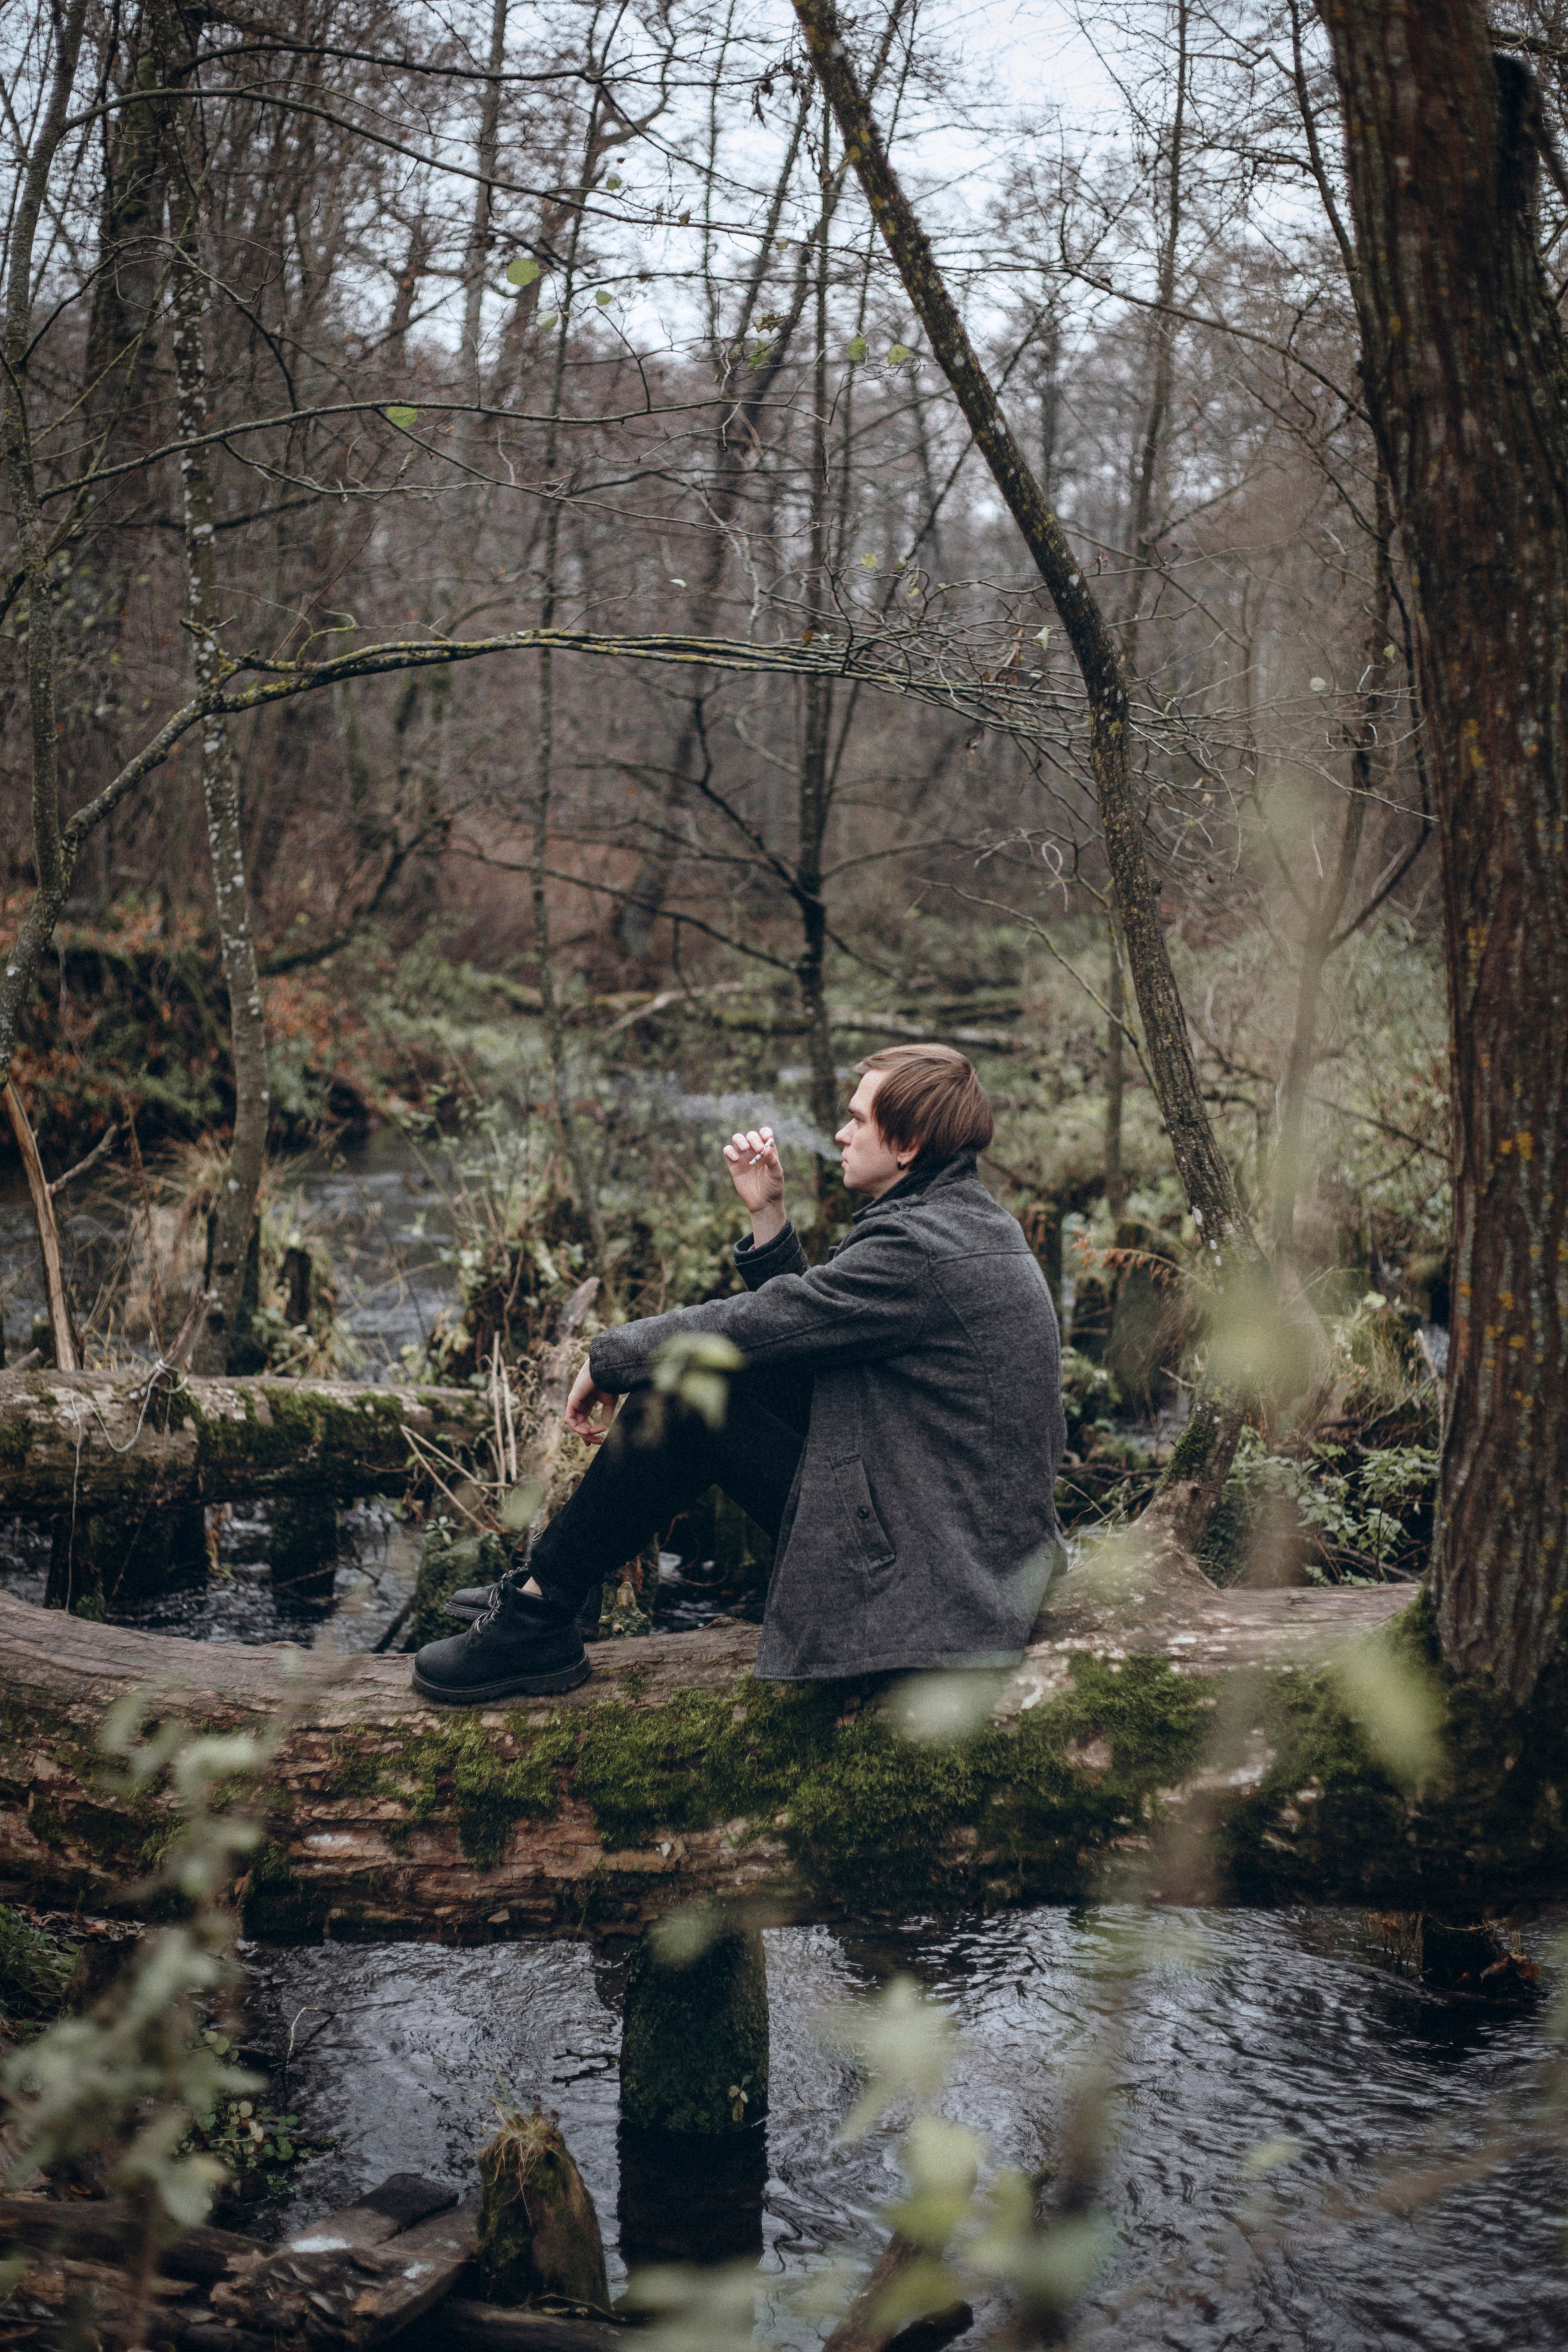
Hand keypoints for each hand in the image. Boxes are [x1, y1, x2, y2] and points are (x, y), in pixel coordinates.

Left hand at [565, 1359, 620, 1443]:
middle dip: (588, 1435)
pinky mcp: (572, 1401)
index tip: (597, 1441)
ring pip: (574, 1424)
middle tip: (598, 1442)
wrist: (607, 1371)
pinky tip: (590, 1429)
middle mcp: (579, 1402)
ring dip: (585, 1433)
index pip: (583, 1420)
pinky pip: (570, 1419)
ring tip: (597, 1435)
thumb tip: (605, 1424)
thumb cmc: (609, 1382)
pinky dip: (579, 1428)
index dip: (588, 1432)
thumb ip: (606, 1413)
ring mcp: (574, 1402)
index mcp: (587, 1401)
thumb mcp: (610, 1401)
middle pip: (579, 1424)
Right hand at [723, 1126, 785, 1241]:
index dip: (765, 1133)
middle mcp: (755, 1151)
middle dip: (753, 1139)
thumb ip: (773, 1160)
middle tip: (758, 1149)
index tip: (766, 1138)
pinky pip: (728, 1151)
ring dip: (740, 1140)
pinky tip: (736, 1159)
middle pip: (751, 1135)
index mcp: (768, 1150)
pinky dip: (729, 1151)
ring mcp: (743, 1157)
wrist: (763, 1203)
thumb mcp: (776, 1174)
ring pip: (737, 1139)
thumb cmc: (773, 1187)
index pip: (765, 1134)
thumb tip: (767, 1148)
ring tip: (744, 1149)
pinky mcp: (733, 1164)